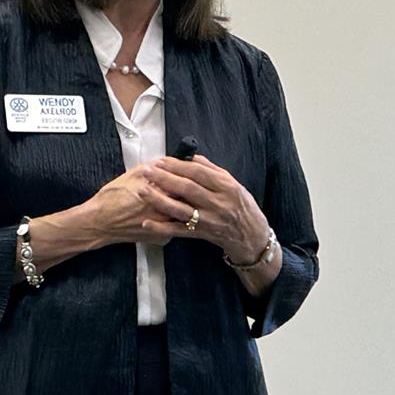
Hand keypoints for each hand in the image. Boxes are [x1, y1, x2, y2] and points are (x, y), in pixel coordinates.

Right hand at [80, 162, 198, 246]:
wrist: (99, 222)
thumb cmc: (111, 200)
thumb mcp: (131, 175)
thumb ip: (153, 166)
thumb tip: (168, 161)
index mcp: (159, 194)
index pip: (184, 183)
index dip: (187, 177)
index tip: (190, 174)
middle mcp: (165, 212)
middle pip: (189, 201)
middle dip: (189, 192)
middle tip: (188, 187)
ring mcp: (165, 228)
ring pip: (185, 215)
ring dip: (185, 207)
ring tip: (180, 199)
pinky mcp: (162, 238)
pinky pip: (176, 227)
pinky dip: (175, 220)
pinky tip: (171, 214)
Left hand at [143, 155, 272, 263]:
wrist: (252, 237)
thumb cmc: (243, 208)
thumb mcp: (235, 185)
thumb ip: (213, 170)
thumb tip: (191, 157)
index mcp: (227, 187)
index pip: (198, 173)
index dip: (177, 166)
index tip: (161, 160)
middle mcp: (219, 203)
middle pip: (187, 188)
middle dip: (164, 178)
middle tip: (146, 171)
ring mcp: (210, 220)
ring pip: (180, 209)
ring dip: (159, 200)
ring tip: (142, 190)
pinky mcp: (202, 234)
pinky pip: (179, 231)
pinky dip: (162, 227)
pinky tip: (146, 222)